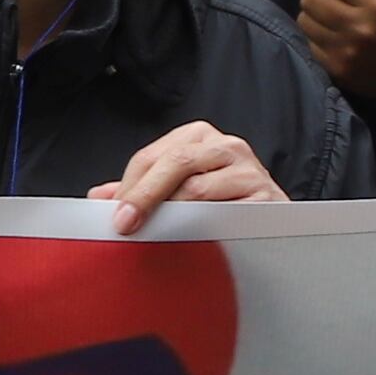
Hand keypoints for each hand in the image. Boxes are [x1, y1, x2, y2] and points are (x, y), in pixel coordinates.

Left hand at [89, 122, 285, 233]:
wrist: (276, 225)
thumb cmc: (222, 204)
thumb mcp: (179, 191)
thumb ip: (142, 191)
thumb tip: (99, 197)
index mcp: (198, 137)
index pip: (152, 156)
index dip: (129, 186)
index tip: (113, 214)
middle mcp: (225, 145)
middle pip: (173, 164)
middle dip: (144, 196)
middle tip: (125, 224)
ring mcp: (248, 168)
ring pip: (197, 188)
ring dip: (172, 215)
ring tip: (157, 234)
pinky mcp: (266, 196)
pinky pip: (226, 212)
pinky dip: (204, 225)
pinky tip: (193, 237)